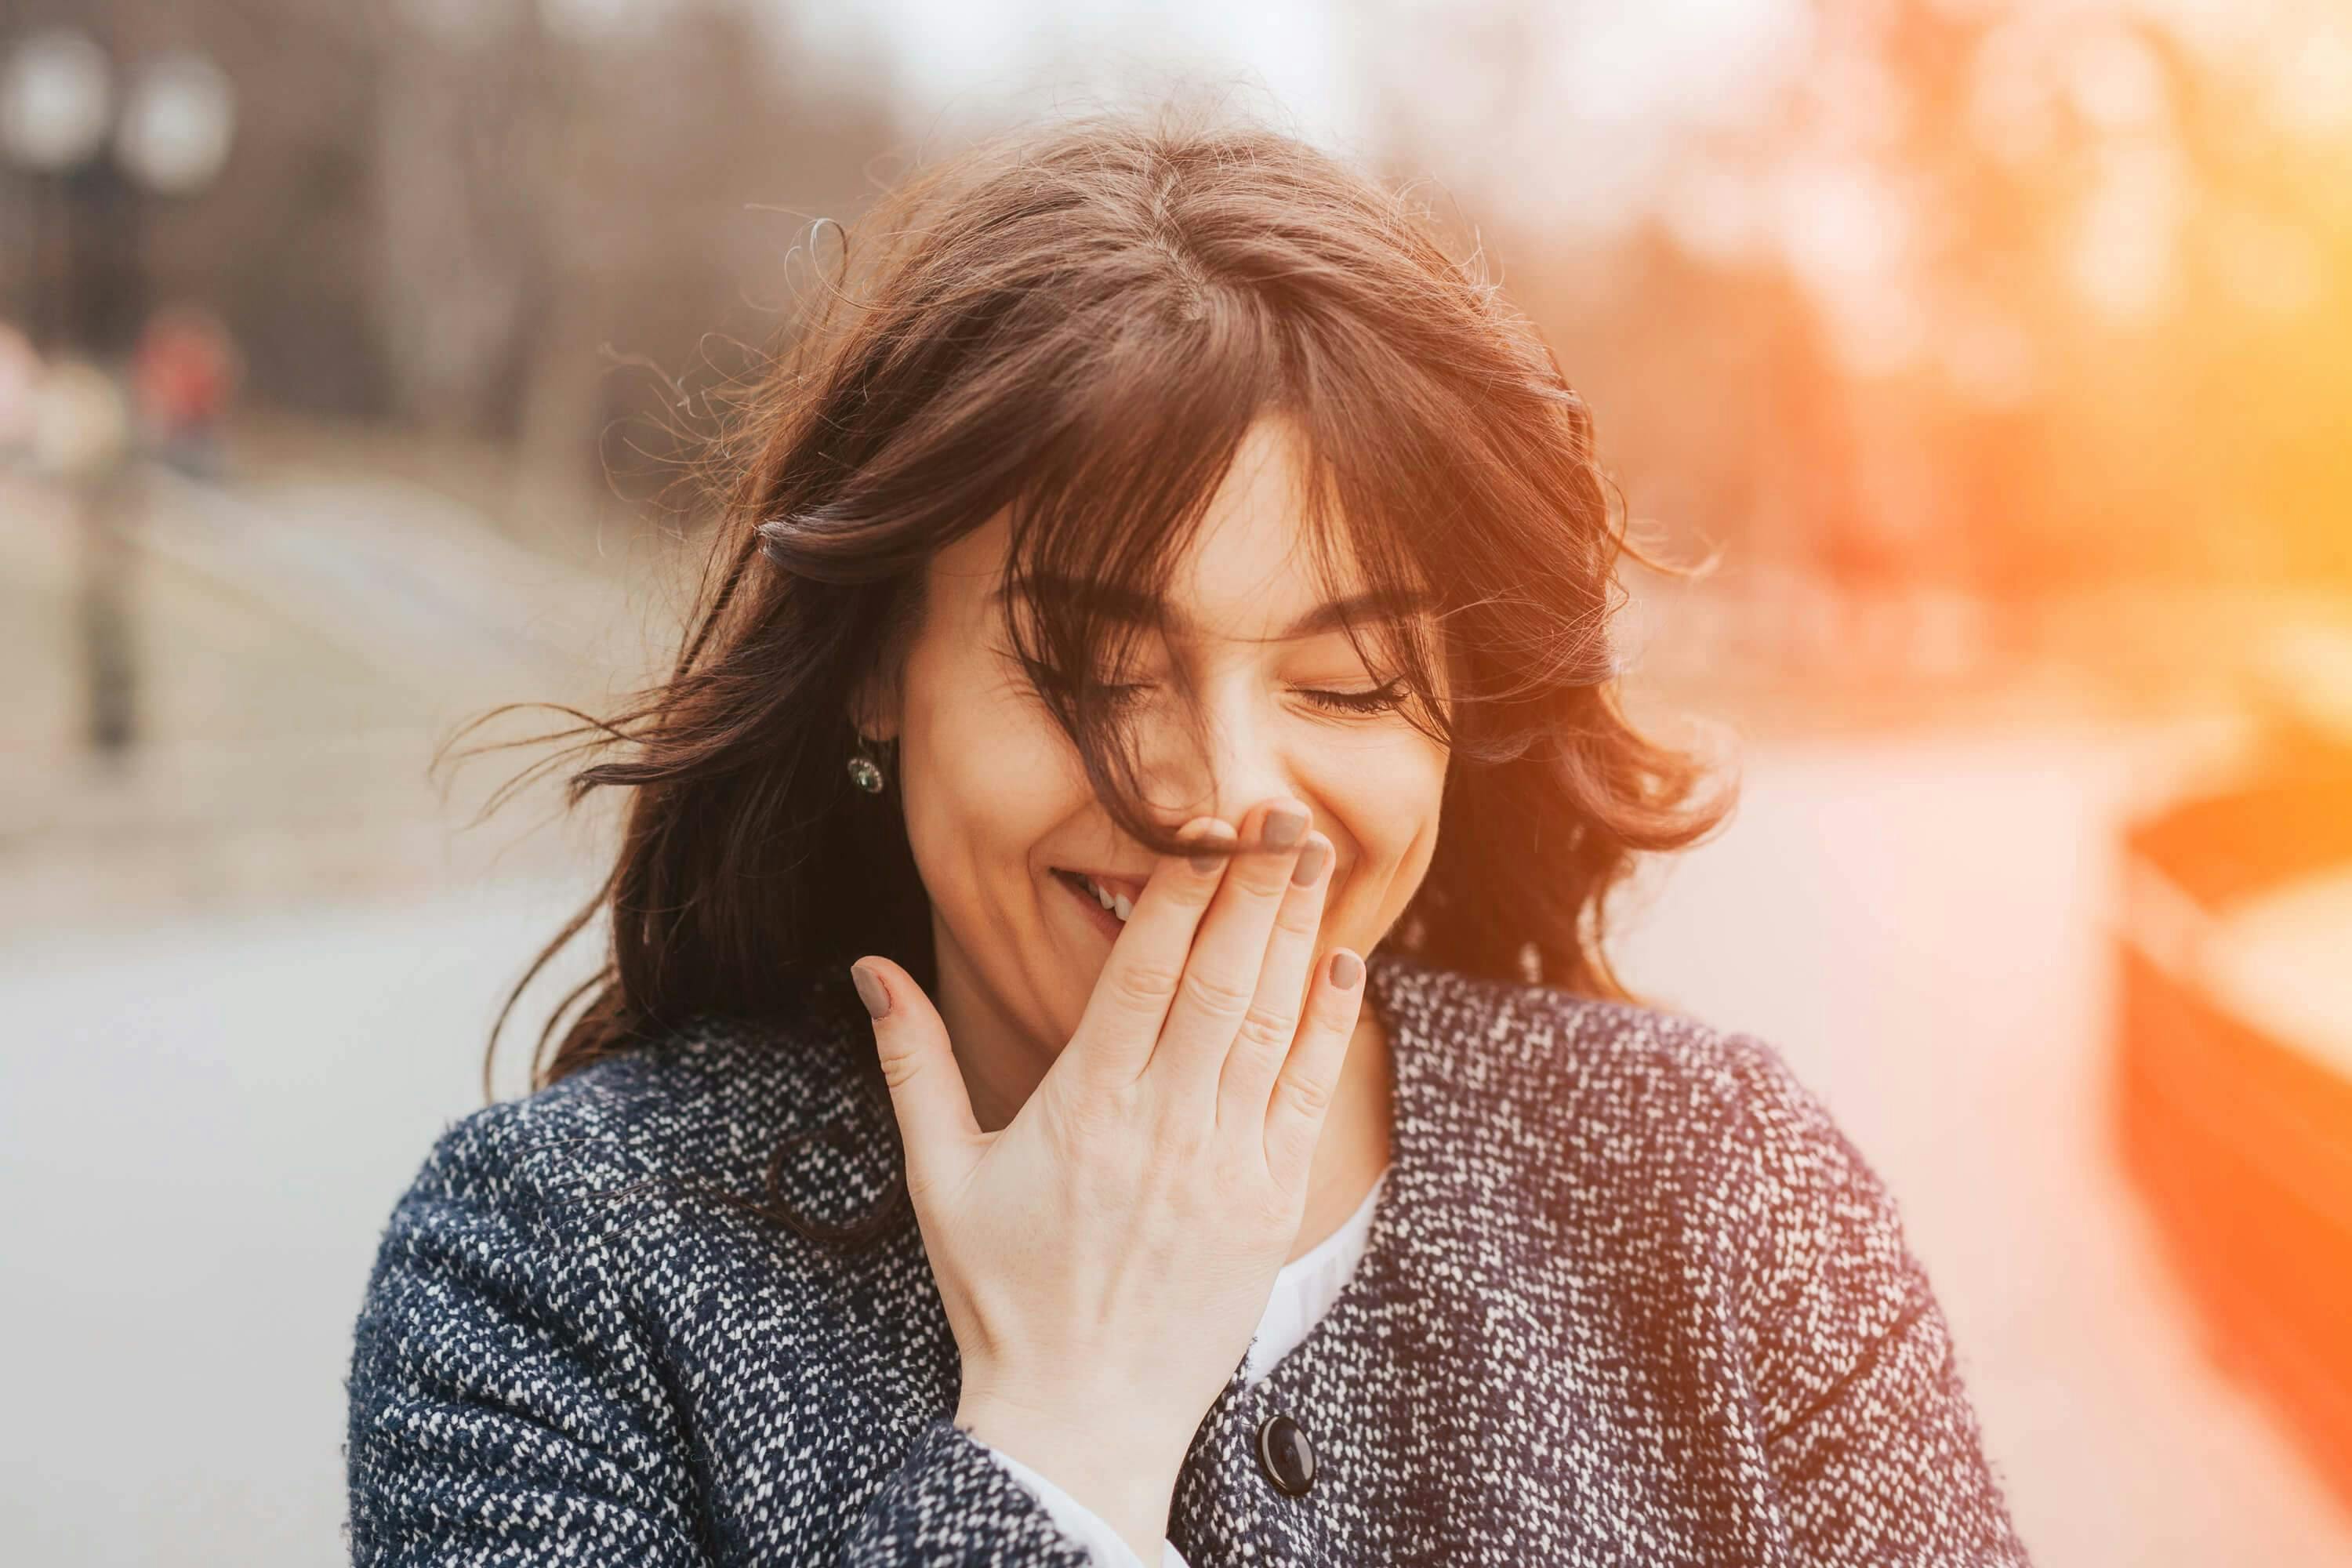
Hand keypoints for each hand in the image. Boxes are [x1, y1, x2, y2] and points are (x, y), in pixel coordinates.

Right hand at [848, 798, 1364, 1562]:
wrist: (1080, 1416)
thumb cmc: (1002, 1294)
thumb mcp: (940, 1177)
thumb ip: (914, 1062)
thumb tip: (871, 968)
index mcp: (1081, 1109)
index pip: (1143, 973)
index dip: (1180, 891)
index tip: (1205, 825)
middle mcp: (1161, 1126)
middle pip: (1220, 980)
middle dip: (1254, 887)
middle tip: (1280, 812)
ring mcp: (1223, 1164)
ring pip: (1271, 1023)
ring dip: (1297, 933)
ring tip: (1314, 856)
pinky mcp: (1269, 1203)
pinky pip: (1308, 1093)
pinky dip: (1329, 1023)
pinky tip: (1342, 962)